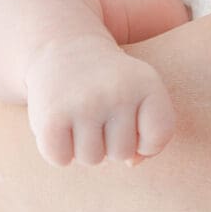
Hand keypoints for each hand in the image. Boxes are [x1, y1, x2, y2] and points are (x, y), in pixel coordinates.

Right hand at [25, 37, 175, 166]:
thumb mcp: (138, 93)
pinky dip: (58, 149)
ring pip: (92, 159)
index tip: (130, 118)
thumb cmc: (107, 82)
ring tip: (78, 116)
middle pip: (122, 153)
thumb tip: (134, 163)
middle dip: (108, 141)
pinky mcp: (52, 117)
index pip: (158, 136)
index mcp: (146, 82)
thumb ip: (150, 133)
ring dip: (83, 146)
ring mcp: (83, 104)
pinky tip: (59, 122)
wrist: (61, 48)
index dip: (144, 139)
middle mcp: (117, 91)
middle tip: (97, 111)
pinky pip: (61, 159)